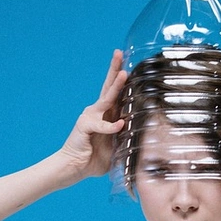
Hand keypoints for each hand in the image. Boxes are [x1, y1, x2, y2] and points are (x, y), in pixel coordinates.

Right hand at [59, 50, 126, 178]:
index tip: (129, 63)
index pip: (115, 92)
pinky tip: (120, 125)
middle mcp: (97, 111)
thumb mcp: (117, 146)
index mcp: (106, 114)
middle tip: (120, 53)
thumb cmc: (95, 158)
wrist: (74, 168)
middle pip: (108, 87)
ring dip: (115, 86)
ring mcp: (90, 116)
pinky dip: (111, 126)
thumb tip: (147, 136)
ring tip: (124, 74)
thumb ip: (128, 138)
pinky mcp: (85, 126)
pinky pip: (101, 124)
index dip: (121, 78)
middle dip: (115, 69)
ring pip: (106, 99)